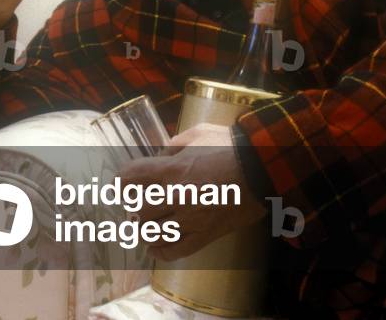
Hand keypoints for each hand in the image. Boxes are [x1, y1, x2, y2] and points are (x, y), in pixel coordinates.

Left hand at [119, 123, 266, 260]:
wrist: (265, 168)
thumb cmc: (232, 146)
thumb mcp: (198, 134)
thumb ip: (174, 145)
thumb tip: (159, 155)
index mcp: (172, 169)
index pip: (131, 177)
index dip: (121, 180)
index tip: (120, 183)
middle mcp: (178, 197)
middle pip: (138, 209)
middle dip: (132, 206)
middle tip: (133, 204)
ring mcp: (192, 219)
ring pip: (154, 232)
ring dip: (144, 228)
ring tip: (143, 224)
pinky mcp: (208, 234)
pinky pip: (178, 250)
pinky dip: (161, 251)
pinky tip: (154, 247)